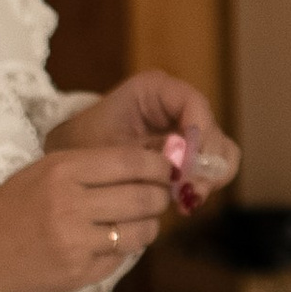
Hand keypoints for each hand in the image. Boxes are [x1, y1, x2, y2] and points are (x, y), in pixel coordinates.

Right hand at [0, 143, 175, 291]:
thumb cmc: (8, 208)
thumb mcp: (42, 172)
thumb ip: (89, 167)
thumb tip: (144, 165)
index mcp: (61, 171)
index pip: (130, 162)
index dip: (158, 166)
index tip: (166, 169)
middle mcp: (71, 205)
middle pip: (142, 197)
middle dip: (160, 196)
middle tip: (161, 195)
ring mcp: (76, 242)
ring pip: (139, 231)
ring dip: (150, 225)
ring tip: (145, 220)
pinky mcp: (79, 273)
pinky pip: (121, 257)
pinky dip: (126, 248)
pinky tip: (117, 242)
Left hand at [48, 71, 238, 215]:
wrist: (71, 161)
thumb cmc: (83, 146)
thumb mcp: (111, 152)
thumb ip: (148, 160)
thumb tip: (184, 177)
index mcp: (154, 89)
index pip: (193, 103)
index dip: (200, 133)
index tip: (190, 164)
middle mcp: (176, 105)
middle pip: (212, 129)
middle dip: (206, 162)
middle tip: (191, 191)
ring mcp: (186, 130)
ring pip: (219, 150)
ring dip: (209, 176)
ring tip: (187, 199)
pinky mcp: (189, 153)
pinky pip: (210, 167)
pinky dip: (203, 183)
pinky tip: (184, 202)